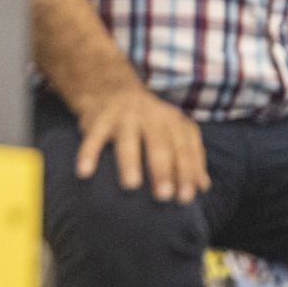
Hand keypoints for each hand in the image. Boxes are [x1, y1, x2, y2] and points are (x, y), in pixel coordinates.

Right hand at [75, 78, 210, 203]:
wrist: (111, 88)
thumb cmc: (147, 122)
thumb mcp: (172, 132)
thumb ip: (189, 156)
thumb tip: (203, 186)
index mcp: (172, 120)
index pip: (184, 146)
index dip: (187, 171)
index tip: (185, 198)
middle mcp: (150, 116)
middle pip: (160, 142)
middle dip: (163, 169)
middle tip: (164, 196)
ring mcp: (124, 116)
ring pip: (128, 139)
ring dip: (130, 162)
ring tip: (131, 186)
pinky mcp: (99, 119)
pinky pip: (93, 138)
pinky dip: (88, 154)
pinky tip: (84, 173)